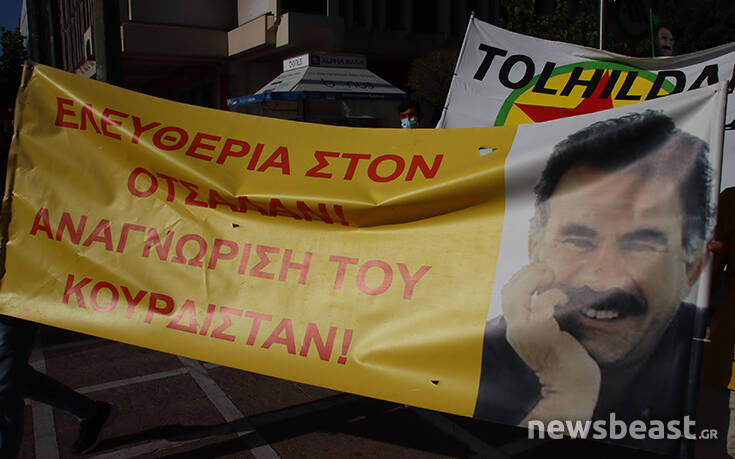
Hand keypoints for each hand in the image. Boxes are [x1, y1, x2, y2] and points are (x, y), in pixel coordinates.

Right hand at [502, 263, 600, 423]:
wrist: (572, 385)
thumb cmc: (564, 358)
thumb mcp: (546, 333)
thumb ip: (539, 316)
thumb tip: (545, 290)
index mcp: (515, 328)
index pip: (507, 294)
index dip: (521, 277)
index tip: (540, 270)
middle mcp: (515, 329)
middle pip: (508, 290)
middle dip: (527, 273)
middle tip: (547, 269)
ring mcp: (526, 331)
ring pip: (518, 293)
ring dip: (535, 278)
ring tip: (551, 276)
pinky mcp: (541, 333)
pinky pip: (542, 304)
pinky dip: (553, 295)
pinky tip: (565, 299)